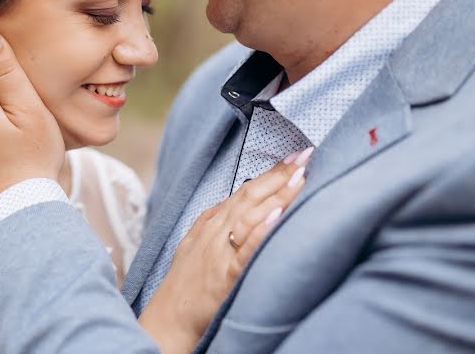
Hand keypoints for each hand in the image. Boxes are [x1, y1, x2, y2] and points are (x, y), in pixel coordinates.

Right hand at [138, 148, 312, 352]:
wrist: (169, 318)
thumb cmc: (184, 284)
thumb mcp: (194, 245)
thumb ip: (214, 223)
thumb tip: (235, 201)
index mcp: (211, 224)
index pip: (245, 191)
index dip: (270, 173)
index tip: (294, 157)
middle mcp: (215, 232)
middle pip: (250, 196)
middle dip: (279, 175)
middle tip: (305, 157)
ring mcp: (220, 252)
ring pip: (250, 215)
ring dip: (276, 194)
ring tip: (300, 177)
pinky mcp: (226, 275)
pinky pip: (246, 249)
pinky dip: (262, 229)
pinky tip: (279, 215)